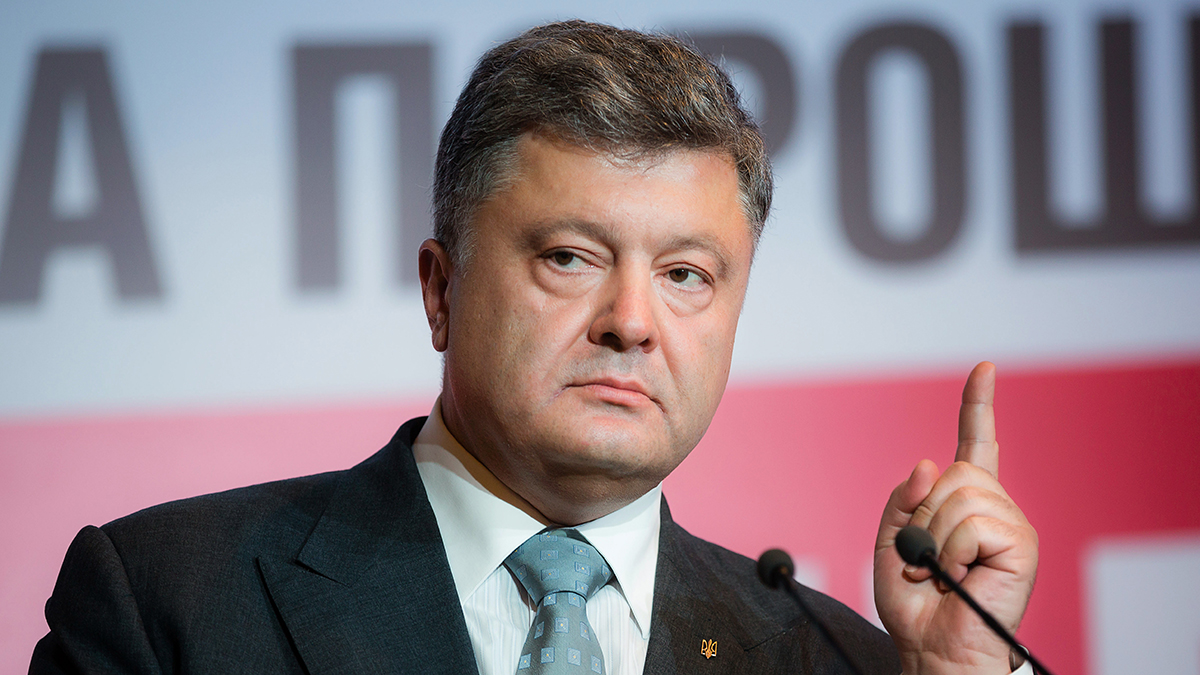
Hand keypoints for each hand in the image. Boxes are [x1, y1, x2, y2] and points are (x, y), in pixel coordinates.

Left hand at [873, 362, 1037, 674]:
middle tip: (925, 559)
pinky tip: (960, 575)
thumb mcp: (891, 543)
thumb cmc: (915, 602)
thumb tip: (929, 464)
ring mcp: (1010, 523)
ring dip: (935, 538)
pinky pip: (974, 524)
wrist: (932, 647)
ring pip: (960, 496)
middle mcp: (994, 506)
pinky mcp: (1021, 544)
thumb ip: (903, 500)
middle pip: (953, 474)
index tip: (984, 368)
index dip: (978, 405)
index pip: (975, 443)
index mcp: (964, 502)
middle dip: (923, 517)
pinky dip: (953, 552)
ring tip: (940, 571)